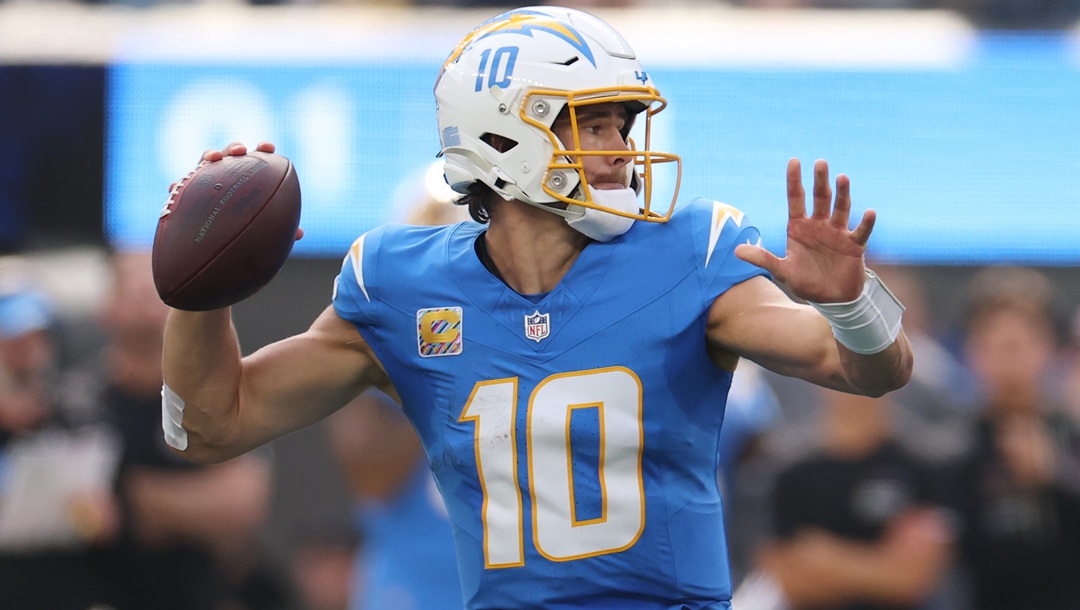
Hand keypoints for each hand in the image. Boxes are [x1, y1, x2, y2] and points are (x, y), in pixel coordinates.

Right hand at [173, 141, 303, 241]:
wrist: (215, 250)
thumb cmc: (244, 235)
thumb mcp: (261, 231)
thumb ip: (277, 229)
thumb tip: (299, 233)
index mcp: (244, 181)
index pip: (254, 161)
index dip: (261, 150)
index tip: (269, 147)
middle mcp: (224, 177)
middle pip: (229, 155)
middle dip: (234, 148)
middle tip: (241, 150)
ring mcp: (203, 183)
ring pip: (203, 164)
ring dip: (208, 156)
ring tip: (212, 159)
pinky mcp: (183, 196)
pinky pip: (178, 189)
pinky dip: (177, 185)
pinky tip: (175, 186)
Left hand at [735, 159, 872, 302]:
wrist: (830, 299)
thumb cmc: (805, 281)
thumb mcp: (782, 271)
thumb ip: (763, 259)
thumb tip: (736, 252)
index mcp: (799, 227)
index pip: (796, 199)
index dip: (794, 181)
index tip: (794, 161)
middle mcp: (819, 225)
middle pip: (820, 198)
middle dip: (820, 181)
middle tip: (820, 163)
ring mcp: (838, 233)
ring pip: (841, 209)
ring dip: (843, 194)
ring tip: (842, 177)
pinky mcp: (854, 245)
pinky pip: (861, 231)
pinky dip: (866, 223)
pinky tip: (869, 212)